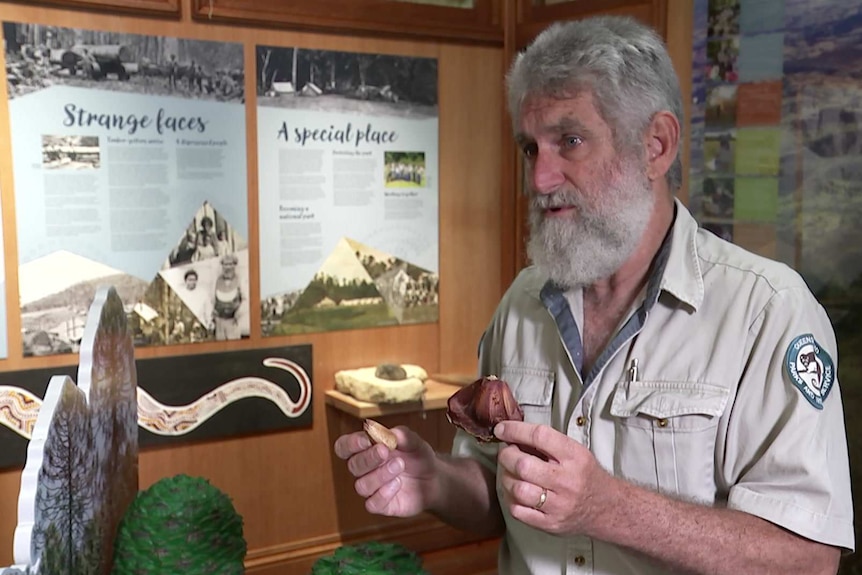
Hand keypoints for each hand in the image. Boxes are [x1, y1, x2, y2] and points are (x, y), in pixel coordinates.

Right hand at [334, 425, 438, 516]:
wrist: (434, 478)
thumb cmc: (418, 457)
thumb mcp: (414, 442)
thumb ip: (403, 435)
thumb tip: (391, 433)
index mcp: (366, 449)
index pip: (344, 447)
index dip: (350, 444)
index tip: (365, 440)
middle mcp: (365, 469)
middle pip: (353, 465)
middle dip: (368, 458)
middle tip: (385, 450)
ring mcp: (372, 488)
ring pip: (362, 486)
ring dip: (380, 475)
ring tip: (399, 465)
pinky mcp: (382, 504)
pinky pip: (372, 504)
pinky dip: (383, 494)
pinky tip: (397, 483)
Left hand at [494, 420, 611, 535]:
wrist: (606, 507)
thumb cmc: (585, 475)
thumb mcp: (575, 451)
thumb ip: (546, 442)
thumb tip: (511, 433)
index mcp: (574, 457)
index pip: (540, 437)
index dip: (515, 430)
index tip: (502, 429)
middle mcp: (567, 481)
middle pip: (523, 465)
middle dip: (507, 455)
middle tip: (507, 453)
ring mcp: (559, 505)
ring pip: (517, 489)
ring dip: (506, 477)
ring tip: (511, 472)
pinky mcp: (550, 524)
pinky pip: (518, 510)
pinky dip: (511, 498)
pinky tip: (516, 491)